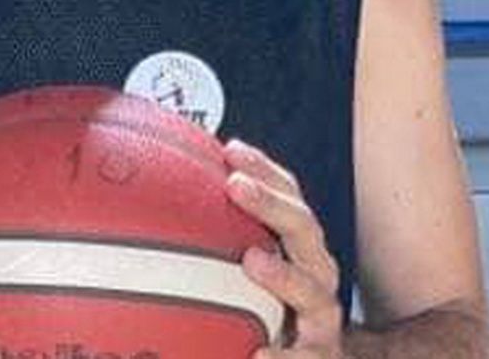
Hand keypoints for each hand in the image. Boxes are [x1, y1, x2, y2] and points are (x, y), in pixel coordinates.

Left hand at [224, 139, 344, 357]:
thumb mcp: (260, 270)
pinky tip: (258, 353)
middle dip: (271, 204)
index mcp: (302, 249)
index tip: (231, 150)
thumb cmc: (280, 310)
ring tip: (252, 261)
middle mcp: (317, 276)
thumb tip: (166, 201)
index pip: (290, 199)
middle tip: (234, 186)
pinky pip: (305, 358)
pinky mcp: (318, 358)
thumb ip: (227, 239)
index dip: (265, 171)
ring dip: (284, 274)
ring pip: (313, 292)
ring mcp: (322, 320)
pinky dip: (283, 356)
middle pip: (304, 230)